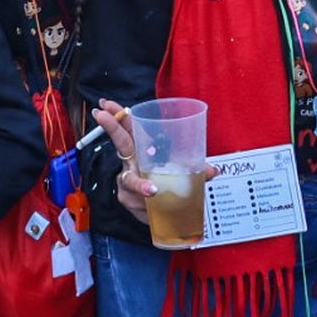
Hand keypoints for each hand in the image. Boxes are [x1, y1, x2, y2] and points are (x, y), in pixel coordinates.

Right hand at [93, 98, 217, 226]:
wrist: (164, 210)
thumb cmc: (169, 182)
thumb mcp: (184, 172)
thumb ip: (197, 170)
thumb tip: (215, 171)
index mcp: (143, 149)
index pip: (131, 128)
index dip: (118, 115)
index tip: (106, 105)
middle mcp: (132, 162)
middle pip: (120, 142)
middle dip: (111, 126)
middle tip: (102, 115)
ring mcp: (127, 180)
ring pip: (129, 180)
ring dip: (140, 184)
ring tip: (152, 189)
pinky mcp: (127, 199)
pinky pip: (136, 202)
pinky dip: (147, 206)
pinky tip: (153, 210)